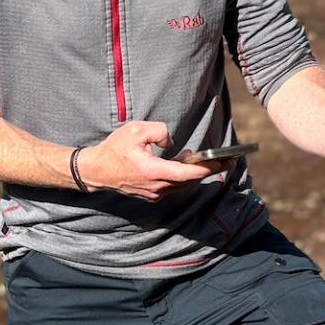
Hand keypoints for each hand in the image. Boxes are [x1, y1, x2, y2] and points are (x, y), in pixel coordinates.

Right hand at [79, 121, 230, 200]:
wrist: (96, 171)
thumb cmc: (114, 149)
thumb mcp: (135, 130)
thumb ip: (159, 131)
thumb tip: (172, 142)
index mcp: (153, 171)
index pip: (187, 173)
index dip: (206, 168)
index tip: (222, 162)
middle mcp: (156, 186)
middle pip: (190, 181)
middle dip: (209, 171)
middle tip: (228, 162)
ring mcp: (154, 193)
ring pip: (183, 185)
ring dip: (196, 174)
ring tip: (209, 161)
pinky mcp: (151, 195)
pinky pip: (173, 187)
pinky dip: (184, 177)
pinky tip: (186, 164)